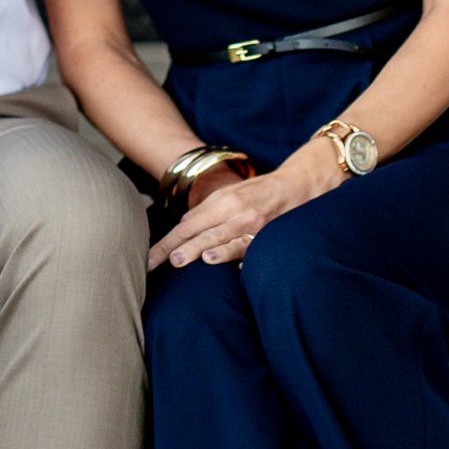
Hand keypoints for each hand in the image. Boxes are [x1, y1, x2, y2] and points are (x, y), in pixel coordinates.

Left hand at [149, 150, 335, 269]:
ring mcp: (251, 222)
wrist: (299, 184)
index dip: (167, 241)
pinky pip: (250, 245)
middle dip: (175, 248)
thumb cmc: (259, 193)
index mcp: (221, 201)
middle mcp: (233, 210)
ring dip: (202, 249)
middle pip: (198, 231)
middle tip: (156, 263)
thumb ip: (208, 212)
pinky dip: (238, 254)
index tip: (149, 258)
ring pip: (222, 237)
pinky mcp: (269, 232)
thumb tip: (184, 230)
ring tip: (184, 260)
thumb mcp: (231, 196)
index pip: (187, 224)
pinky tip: (228, 264)